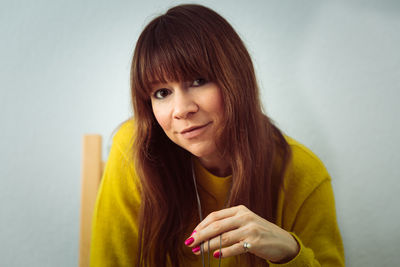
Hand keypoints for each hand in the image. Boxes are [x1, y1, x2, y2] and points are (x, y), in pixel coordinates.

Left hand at [184, 205, 298, 262]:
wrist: (282, 242)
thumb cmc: (260, 233)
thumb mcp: (245, 222)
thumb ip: (228, 224)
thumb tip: (204, 233)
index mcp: (239, 210)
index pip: (215, 216)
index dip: (201, 225)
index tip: (192, 234)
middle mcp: (244, 217)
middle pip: (216, 226)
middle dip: (200, 235)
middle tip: (190, 243)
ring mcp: (250, 229)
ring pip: (223, 238)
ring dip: (208, 245)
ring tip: (198, 251)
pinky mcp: (254, 242)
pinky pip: (234, 247)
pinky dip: (223, 252)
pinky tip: (216, 255)